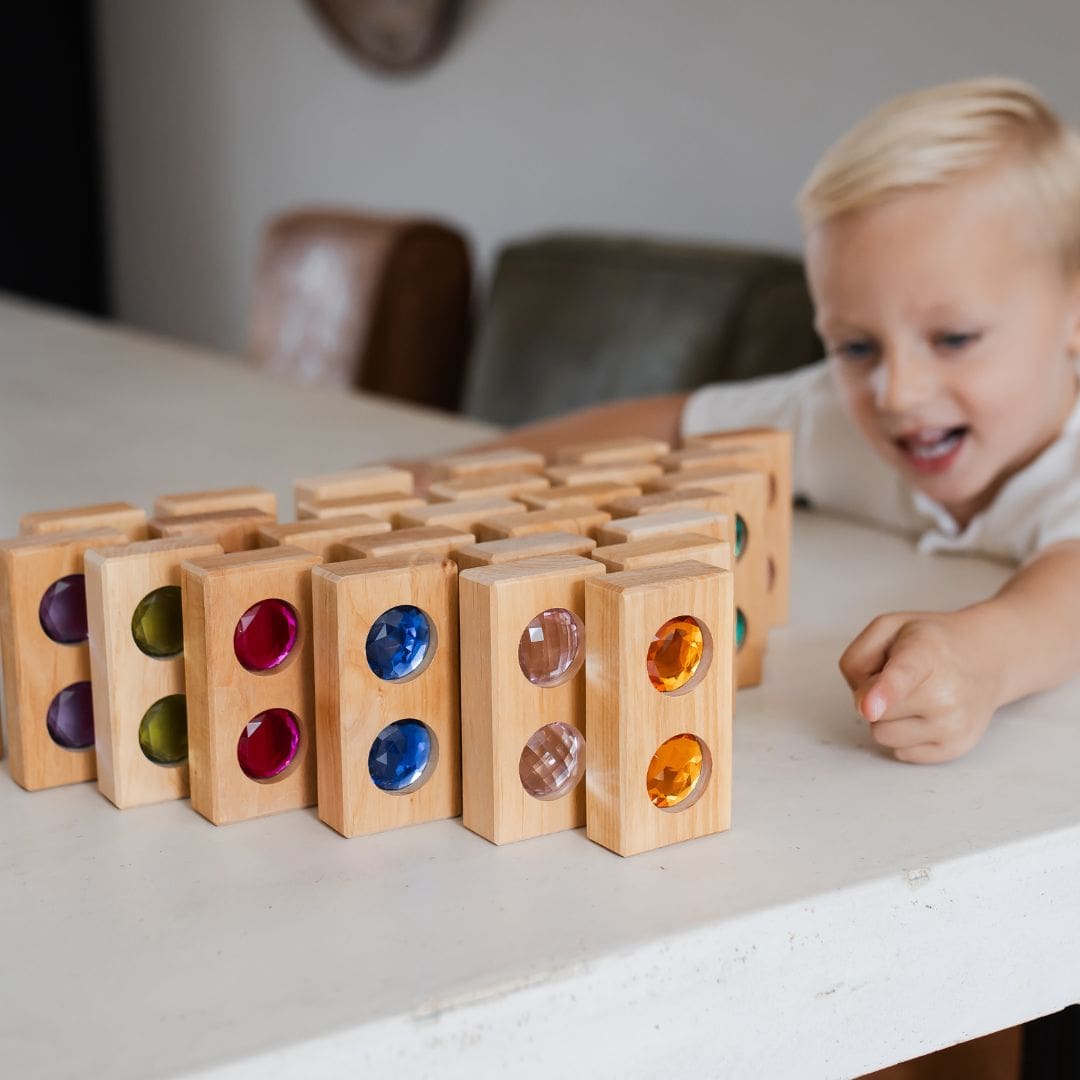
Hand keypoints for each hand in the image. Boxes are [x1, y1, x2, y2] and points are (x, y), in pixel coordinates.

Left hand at [838, 609, 1001, 763]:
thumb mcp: (887, 628)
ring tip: (914, 695)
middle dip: (874, 696)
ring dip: (887, 719)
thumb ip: (858, 658)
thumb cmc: (930, 644)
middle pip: (875, 711)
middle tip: (902, 679)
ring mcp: (953, 724)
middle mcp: (945, 692)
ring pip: (882, 735)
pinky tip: (924, 714)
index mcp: (924, 653)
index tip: (869, 707)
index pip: (901, 677)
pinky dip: (904, 736)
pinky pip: (901, 753)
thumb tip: (862, 704)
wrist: (986, 658)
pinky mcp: (956, 747)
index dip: (883, 693)